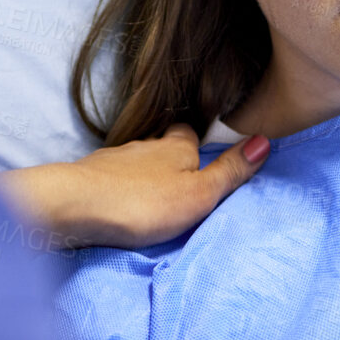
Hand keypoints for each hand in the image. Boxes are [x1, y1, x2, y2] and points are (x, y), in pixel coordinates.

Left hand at [0, 124, 269, 249]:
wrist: (74, 206)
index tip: (203, 156)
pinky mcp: (89, 177)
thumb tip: (265, 140)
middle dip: (169, 158)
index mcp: (176, 146)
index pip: (190, 133)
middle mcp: (145, 145)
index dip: (197, 142)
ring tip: (150, 196)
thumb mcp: (199, 194)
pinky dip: (119, 187)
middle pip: (161, 146)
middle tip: (179, 180)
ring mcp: (114, 160)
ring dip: (142, 175)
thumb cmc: (143, 203)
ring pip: (135, 162)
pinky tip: (120, 203)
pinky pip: (111, 178)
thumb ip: (230, 171)